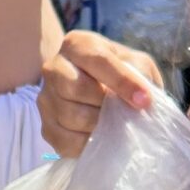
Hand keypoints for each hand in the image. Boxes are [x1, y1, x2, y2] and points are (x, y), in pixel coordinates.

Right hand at [39, 31, 160, 156]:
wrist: (101, 92)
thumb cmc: (122, 74)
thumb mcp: (136, 64)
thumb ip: (140, 74)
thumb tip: (140, 99)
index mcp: (77, 44)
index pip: (97, 60)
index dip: (122, 81)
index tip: (144, 101)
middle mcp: (53, 68)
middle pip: (75, 88)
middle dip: (105, 105)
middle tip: (123, 112)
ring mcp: (45, 99)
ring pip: (70, 117)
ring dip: (99, 125)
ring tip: (113, 124)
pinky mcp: (46, 127)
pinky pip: (65, 141)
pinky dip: (88, 144)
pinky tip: (100, 138)